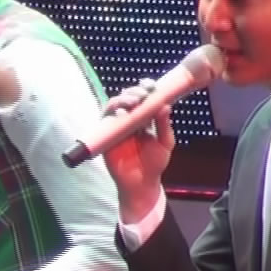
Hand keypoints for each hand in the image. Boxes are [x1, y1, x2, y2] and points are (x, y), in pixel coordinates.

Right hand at [98, 77, 172, 223]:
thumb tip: (165, 105)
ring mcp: (116, 126)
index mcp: (144, 118)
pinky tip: (121, 114)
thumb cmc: (154, 164)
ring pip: (113, 104)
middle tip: (144, 95)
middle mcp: (129, 119)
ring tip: (133, 102)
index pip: (143, 97)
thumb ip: (164, 125)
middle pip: (127, 97)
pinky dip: (111, 113)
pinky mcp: (106, 135)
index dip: (145, 88)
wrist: (142, 183)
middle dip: (134, 92)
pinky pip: (104, 119)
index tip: (152, 86)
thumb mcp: (165, 142)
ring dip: (122, 99)